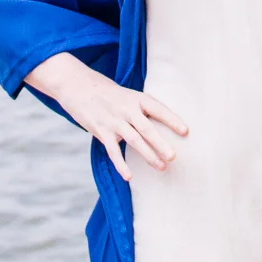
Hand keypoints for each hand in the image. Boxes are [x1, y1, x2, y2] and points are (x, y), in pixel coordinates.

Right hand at [24, 52, 188, 180]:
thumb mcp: (125, 94)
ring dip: (148, 155)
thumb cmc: (104, 91)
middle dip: (161, 143)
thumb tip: (157, 126)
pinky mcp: (100, 131)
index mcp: (136, 98)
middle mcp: (126, 109)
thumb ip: (139, 109)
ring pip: (134, 140)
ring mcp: (113, 121)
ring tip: (161, 167)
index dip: (172, 120)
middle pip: (147, 128)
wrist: (76, 85)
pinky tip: (129, 176)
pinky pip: (113, 151)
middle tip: (174, 157)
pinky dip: (121, 165)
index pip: (158, 109)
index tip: (186, 131)